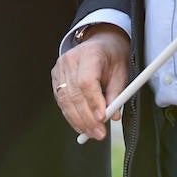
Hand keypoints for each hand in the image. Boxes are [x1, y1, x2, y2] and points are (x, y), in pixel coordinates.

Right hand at [51, 26, 129, 140]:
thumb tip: (114, 115)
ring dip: (79, 120)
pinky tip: (81, 125)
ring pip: (65, 100)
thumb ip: (117, 93)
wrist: (100, 43)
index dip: (93, 102)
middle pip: (74, 93)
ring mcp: (60, 67)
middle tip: (99, 133)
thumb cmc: (112, 57)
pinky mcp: (55, 76)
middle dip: (87, 117)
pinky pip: (61, 100)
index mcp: (89, 53)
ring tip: (92, 133)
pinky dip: (70, 115)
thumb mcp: (121, 71)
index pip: (86, 81)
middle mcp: (71, 59)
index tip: (102, 118)